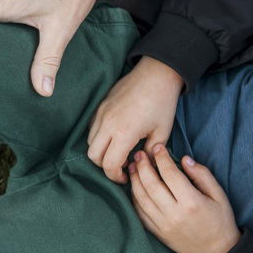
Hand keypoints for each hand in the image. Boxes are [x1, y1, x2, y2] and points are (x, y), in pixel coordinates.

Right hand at [88, 56, 184, 183]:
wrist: (157, 74)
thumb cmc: (163, 104)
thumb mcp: (162, 132)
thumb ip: (150, 153)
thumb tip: (141, 165)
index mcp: (124, 133)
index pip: (109, 164)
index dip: (115, 176)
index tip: (125, 178)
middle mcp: (107, 124)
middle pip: (94, 156)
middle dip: (105, 166)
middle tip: (121, 167)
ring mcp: (101, 114)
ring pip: (90, 142)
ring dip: (101, 152)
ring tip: (119, 152)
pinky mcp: (99, 106)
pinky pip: (91, 129)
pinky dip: (98, 138)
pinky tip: (115, 137)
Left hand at [127, 144, 240, 252]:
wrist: (217, 251)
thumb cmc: (221, 220)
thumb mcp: (219, 194)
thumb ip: (202, 175)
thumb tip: (184, 159)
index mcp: (191, 202)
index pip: (170, 174)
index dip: (162, 158)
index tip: (157, 148)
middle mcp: (174, 213)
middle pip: (151, 185)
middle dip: (143, 166)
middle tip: (139, 154)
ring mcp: (163, 225)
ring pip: (141, 198)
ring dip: (135, 180)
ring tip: (133, 167)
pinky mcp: (157, 233)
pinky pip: (139, 213)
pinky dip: (134, 198)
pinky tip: (134, 187)